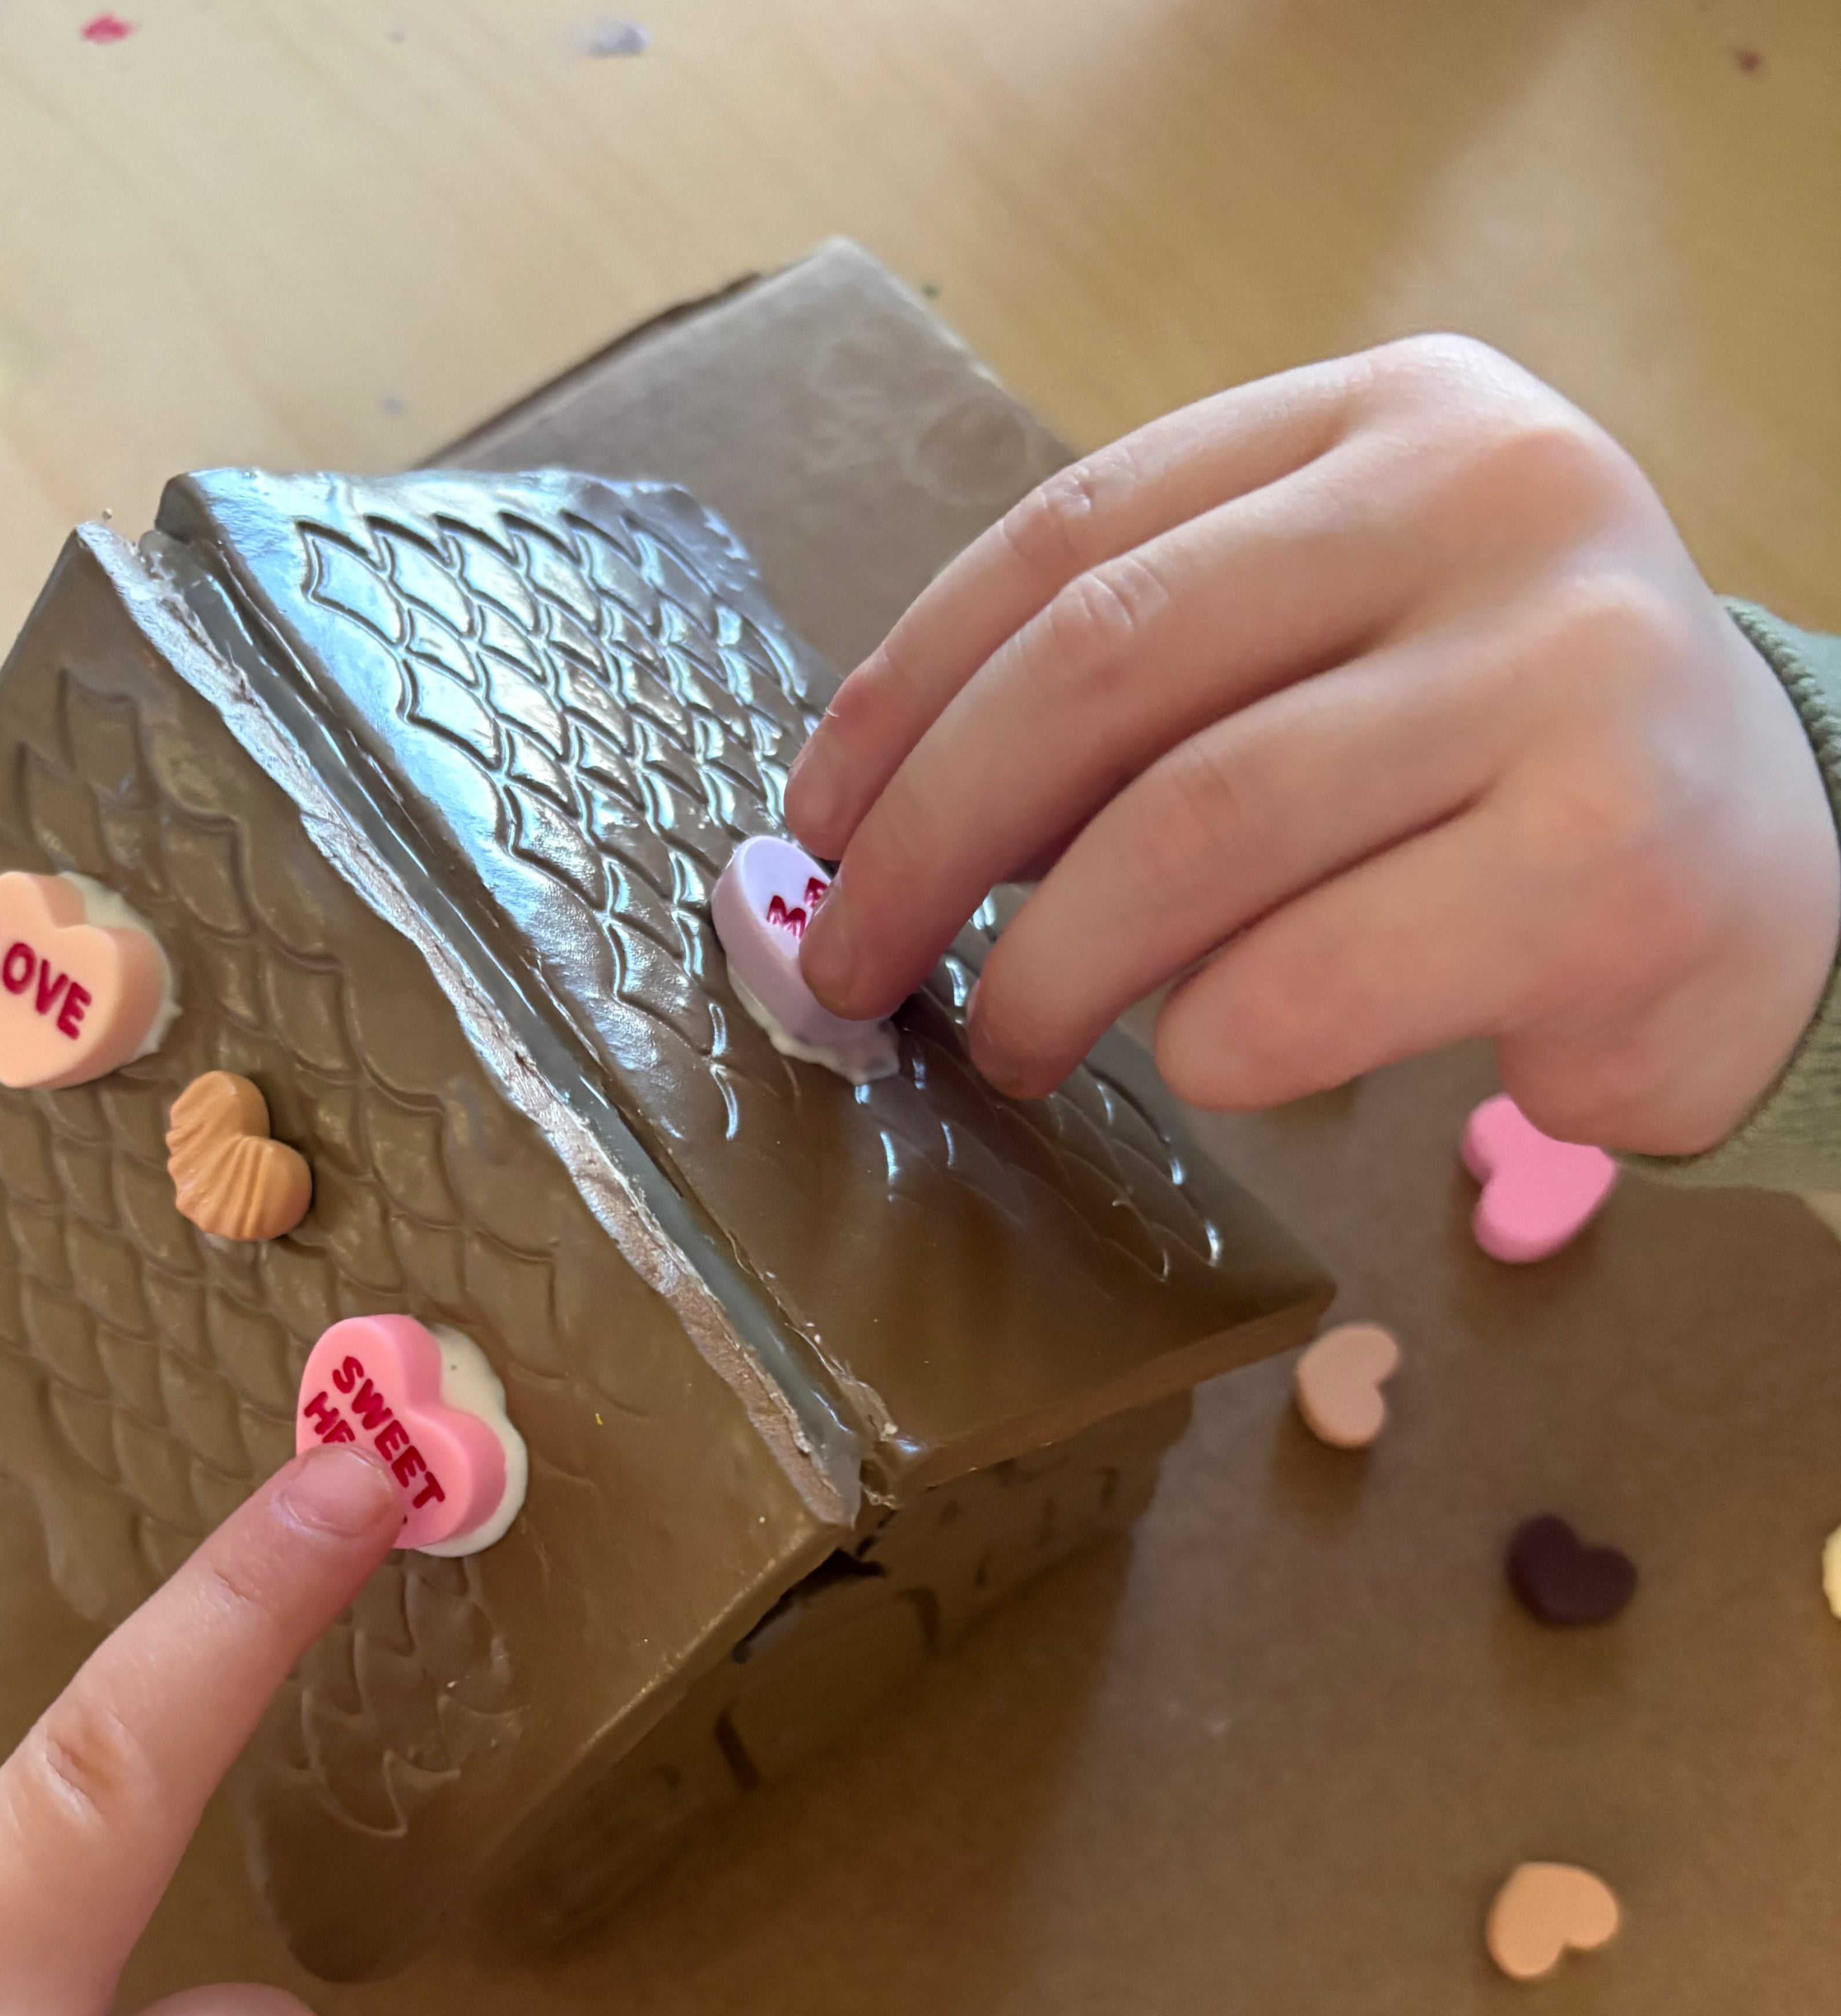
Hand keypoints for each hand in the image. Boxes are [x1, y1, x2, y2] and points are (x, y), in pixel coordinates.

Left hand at [785, 334, 1840, 1157]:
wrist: (1777, 881)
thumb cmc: (1505, 778)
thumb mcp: (1338, 655)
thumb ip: (1156, 691)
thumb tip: (878, 831)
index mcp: (1393, 416)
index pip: (1077, 536)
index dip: (906, 694)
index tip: (811, 825)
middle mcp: (1492, 499)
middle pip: (1105, 669)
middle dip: (929, 843)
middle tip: (850, 971)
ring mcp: (1563, 672)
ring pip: (1192, 830)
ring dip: (1046, 968)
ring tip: (1009, 1041)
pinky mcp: (1603, 864)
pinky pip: (1302, 979)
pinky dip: (1208, 1043)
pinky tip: (1209, 1059)